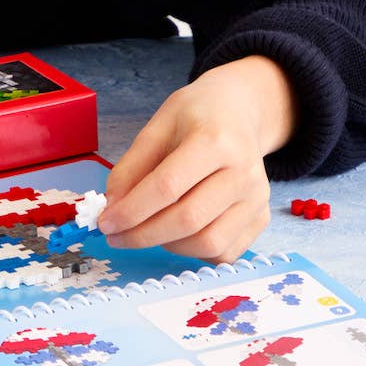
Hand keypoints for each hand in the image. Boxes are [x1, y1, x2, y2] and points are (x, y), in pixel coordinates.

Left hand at [96, 55, 297, 262]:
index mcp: (214, 141)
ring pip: (208, 243)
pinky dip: (192, 252)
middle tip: (115, 236)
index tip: (105, 222)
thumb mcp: (157, 126)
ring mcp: (256, 199)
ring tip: (146, 229)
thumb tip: (112, 208)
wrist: (239, 113)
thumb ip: (131, 166)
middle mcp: (243, 172)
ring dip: (166, 245)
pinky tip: (174, 233)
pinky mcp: (261, 218)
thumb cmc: (195, 116)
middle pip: (188, 219)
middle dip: (142, 234)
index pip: (167, 186)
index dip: (131, 210)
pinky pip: (223, 252)